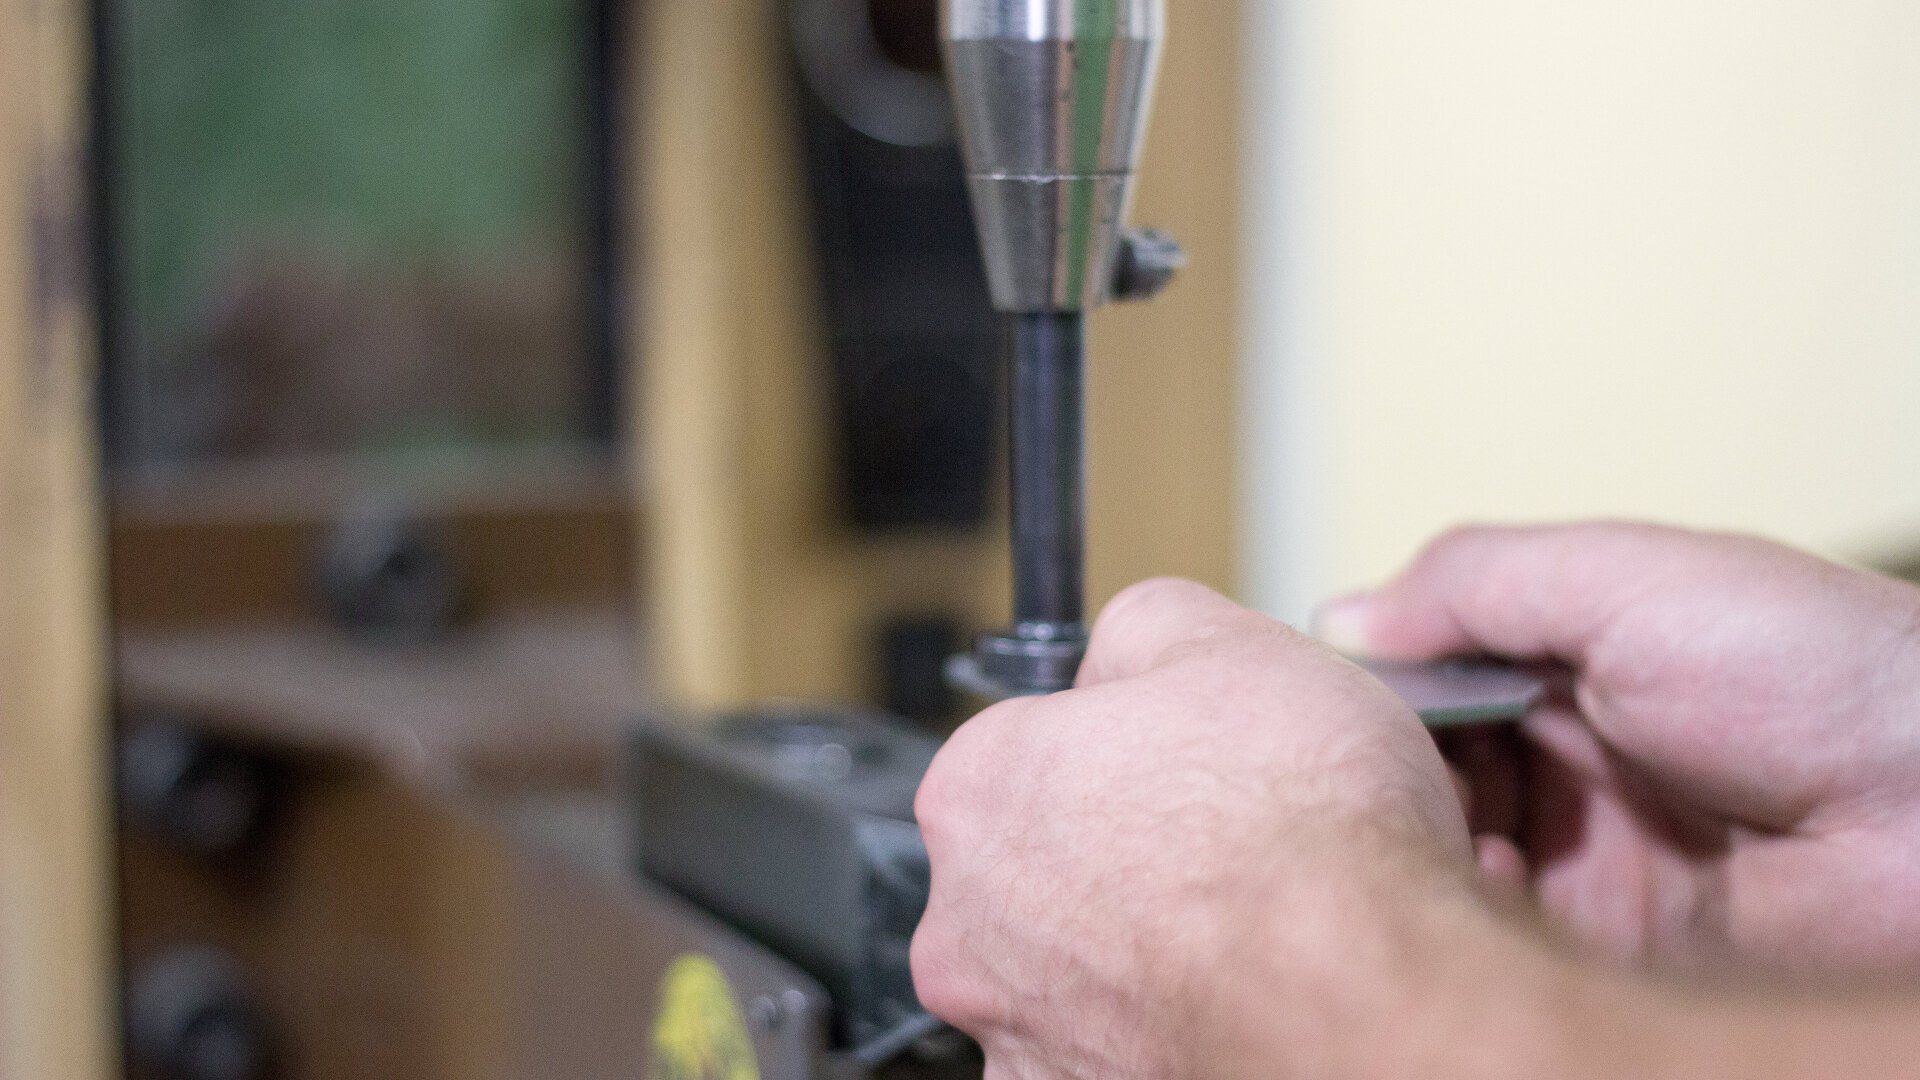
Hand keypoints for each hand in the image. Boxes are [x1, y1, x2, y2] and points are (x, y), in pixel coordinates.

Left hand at [910, 579, 1527, 1079]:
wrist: (1370, 999)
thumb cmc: (1301, 836)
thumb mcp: (1225, 639)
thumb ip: (1143, 629)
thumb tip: (1124, 646)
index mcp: (981, 790)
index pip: (1034, 745)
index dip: (1128, 744)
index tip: (1184, 758)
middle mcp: (970, 923)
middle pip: (1050, 863)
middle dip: (1132, 852)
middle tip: (1232, 846)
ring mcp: (1021, 1031)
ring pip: (1087, 965)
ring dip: (1155, 945)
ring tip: (1260, 926)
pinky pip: (1125, 1048)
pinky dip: (1176, 1024)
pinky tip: (1249, 994)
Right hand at [1316, 522, 1919, 972]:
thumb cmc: (1826, 676)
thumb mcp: (1631, 580)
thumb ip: (1477, 581)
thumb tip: (1340, 619)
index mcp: (1579, 670)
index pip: (1431, 684)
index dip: (1378, 693)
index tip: (1333, 700)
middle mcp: (1577, 770)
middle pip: (1427, 776)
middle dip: (1390, 774)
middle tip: (1378, 768)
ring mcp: (1591, 865)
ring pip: (1449, 859)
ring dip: (1426, 842)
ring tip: (1441, 824)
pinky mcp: (1611, 954)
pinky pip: (1501, 938)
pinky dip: (1472, 912)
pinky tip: (1490, 879)